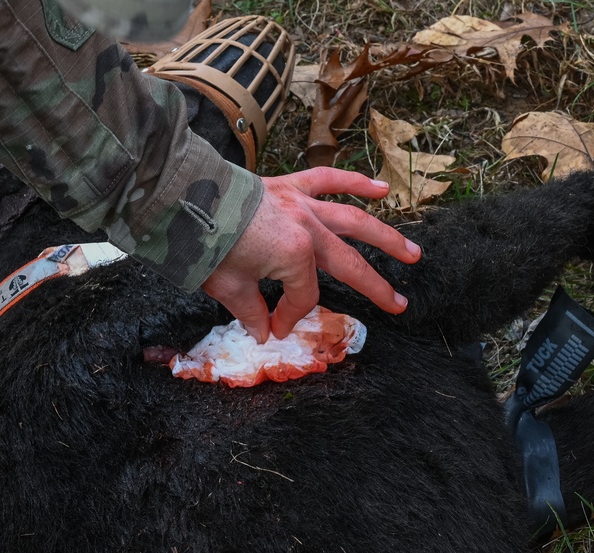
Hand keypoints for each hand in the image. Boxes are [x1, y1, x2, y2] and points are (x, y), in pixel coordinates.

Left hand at [202, 167, 420, 342]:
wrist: (181, 195)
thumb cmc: (202, 243)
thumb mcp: (226, 286)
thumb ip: (251, 310)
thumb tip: (265, 332)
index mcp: (293, 256)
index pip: (303, 295)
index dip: (291, 315)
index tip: (276, 328)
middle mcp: (307, 228)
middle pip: (350, 263)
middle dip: (375, 288)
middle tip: (399, 304)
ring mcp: (302, 204)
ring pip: (355, 221)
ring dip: (387, 238)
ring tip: (413, 253)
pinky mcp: (290, 185)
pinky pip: (329, 180)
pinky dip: (355, 182)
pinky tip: (381, 189)